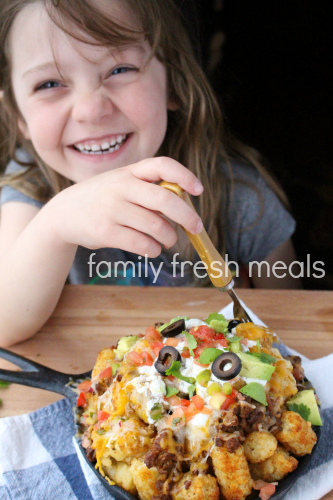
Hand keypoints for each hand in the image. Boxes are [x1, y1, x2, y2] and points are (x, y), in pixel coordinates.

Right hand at [46, 157, 203, 256]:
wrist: (62, 213)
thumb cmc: (102, 199)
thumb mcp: (121, 183)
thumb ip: (147, 191)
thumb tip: (183, 211)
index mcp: (129, 171)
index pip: (162, 165)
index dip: (185, 176)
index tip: (198, 191)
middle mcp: (121, 186)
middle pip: (166, 200)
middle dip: (188, 216)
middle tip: (196, 227)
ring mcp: (112, 208)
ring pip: (157, 227)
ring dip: (169, 238)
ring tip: (168, 241)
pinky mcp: (105, 231)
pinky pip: (142, 244)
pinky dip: (153, 249)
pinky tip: (152, 248)